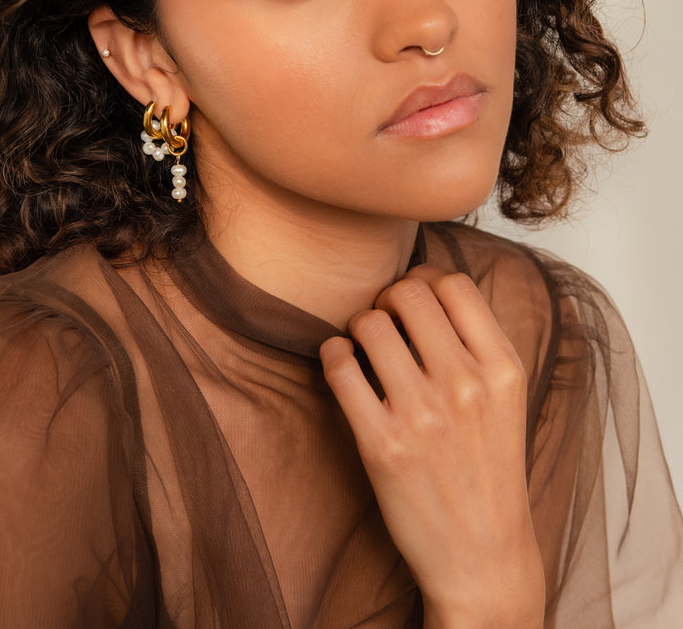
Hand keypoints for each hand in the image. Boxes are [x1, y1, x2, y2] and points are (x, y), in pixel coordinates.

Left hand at [320, 266, 544, 628]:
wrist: (483, 559)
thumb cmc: (489, 471)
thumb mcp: (506, 398)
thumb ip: (475, 342)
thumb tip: (423, 285)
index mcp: (503, 369)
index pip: (454, 283)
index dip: (423, 281)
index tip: (411, 300)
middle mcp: (467, 385)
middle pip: (408, 292)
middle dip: (387, 298)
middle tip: (383, 322)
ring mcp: (423, 414)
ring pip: (370, 322)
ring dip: (358, 327)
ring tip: (363, 350)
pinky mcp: (382, 443)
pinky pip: (339, 365)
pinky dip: (333, 356)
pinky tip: (344, 369)